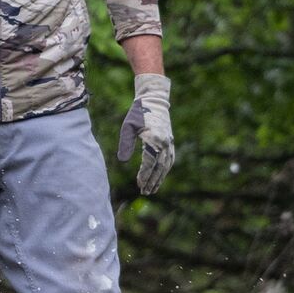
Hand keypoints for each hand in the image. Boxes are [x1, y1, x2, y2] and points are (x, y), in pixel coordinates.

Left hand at [118, 73, 174, 194]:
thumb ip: (125, 144)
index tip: (138, 184)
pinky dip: (165, 170)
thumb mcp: (127, 127)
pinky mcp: (170, 141)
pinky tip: (160, 176)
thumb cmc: (138, 113)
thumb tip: (122, 161)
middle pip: (159, 167)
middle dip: (152, 181)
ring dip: (160, 178)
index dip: (144, 175)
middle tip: (145, 192)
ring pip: (166, 165)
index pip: (149, 163)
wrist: (154, 100)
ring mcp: (169, 142)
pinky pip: (170, 159)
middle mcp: (164, 143)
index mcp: (154, 139)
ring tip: (153, 189)